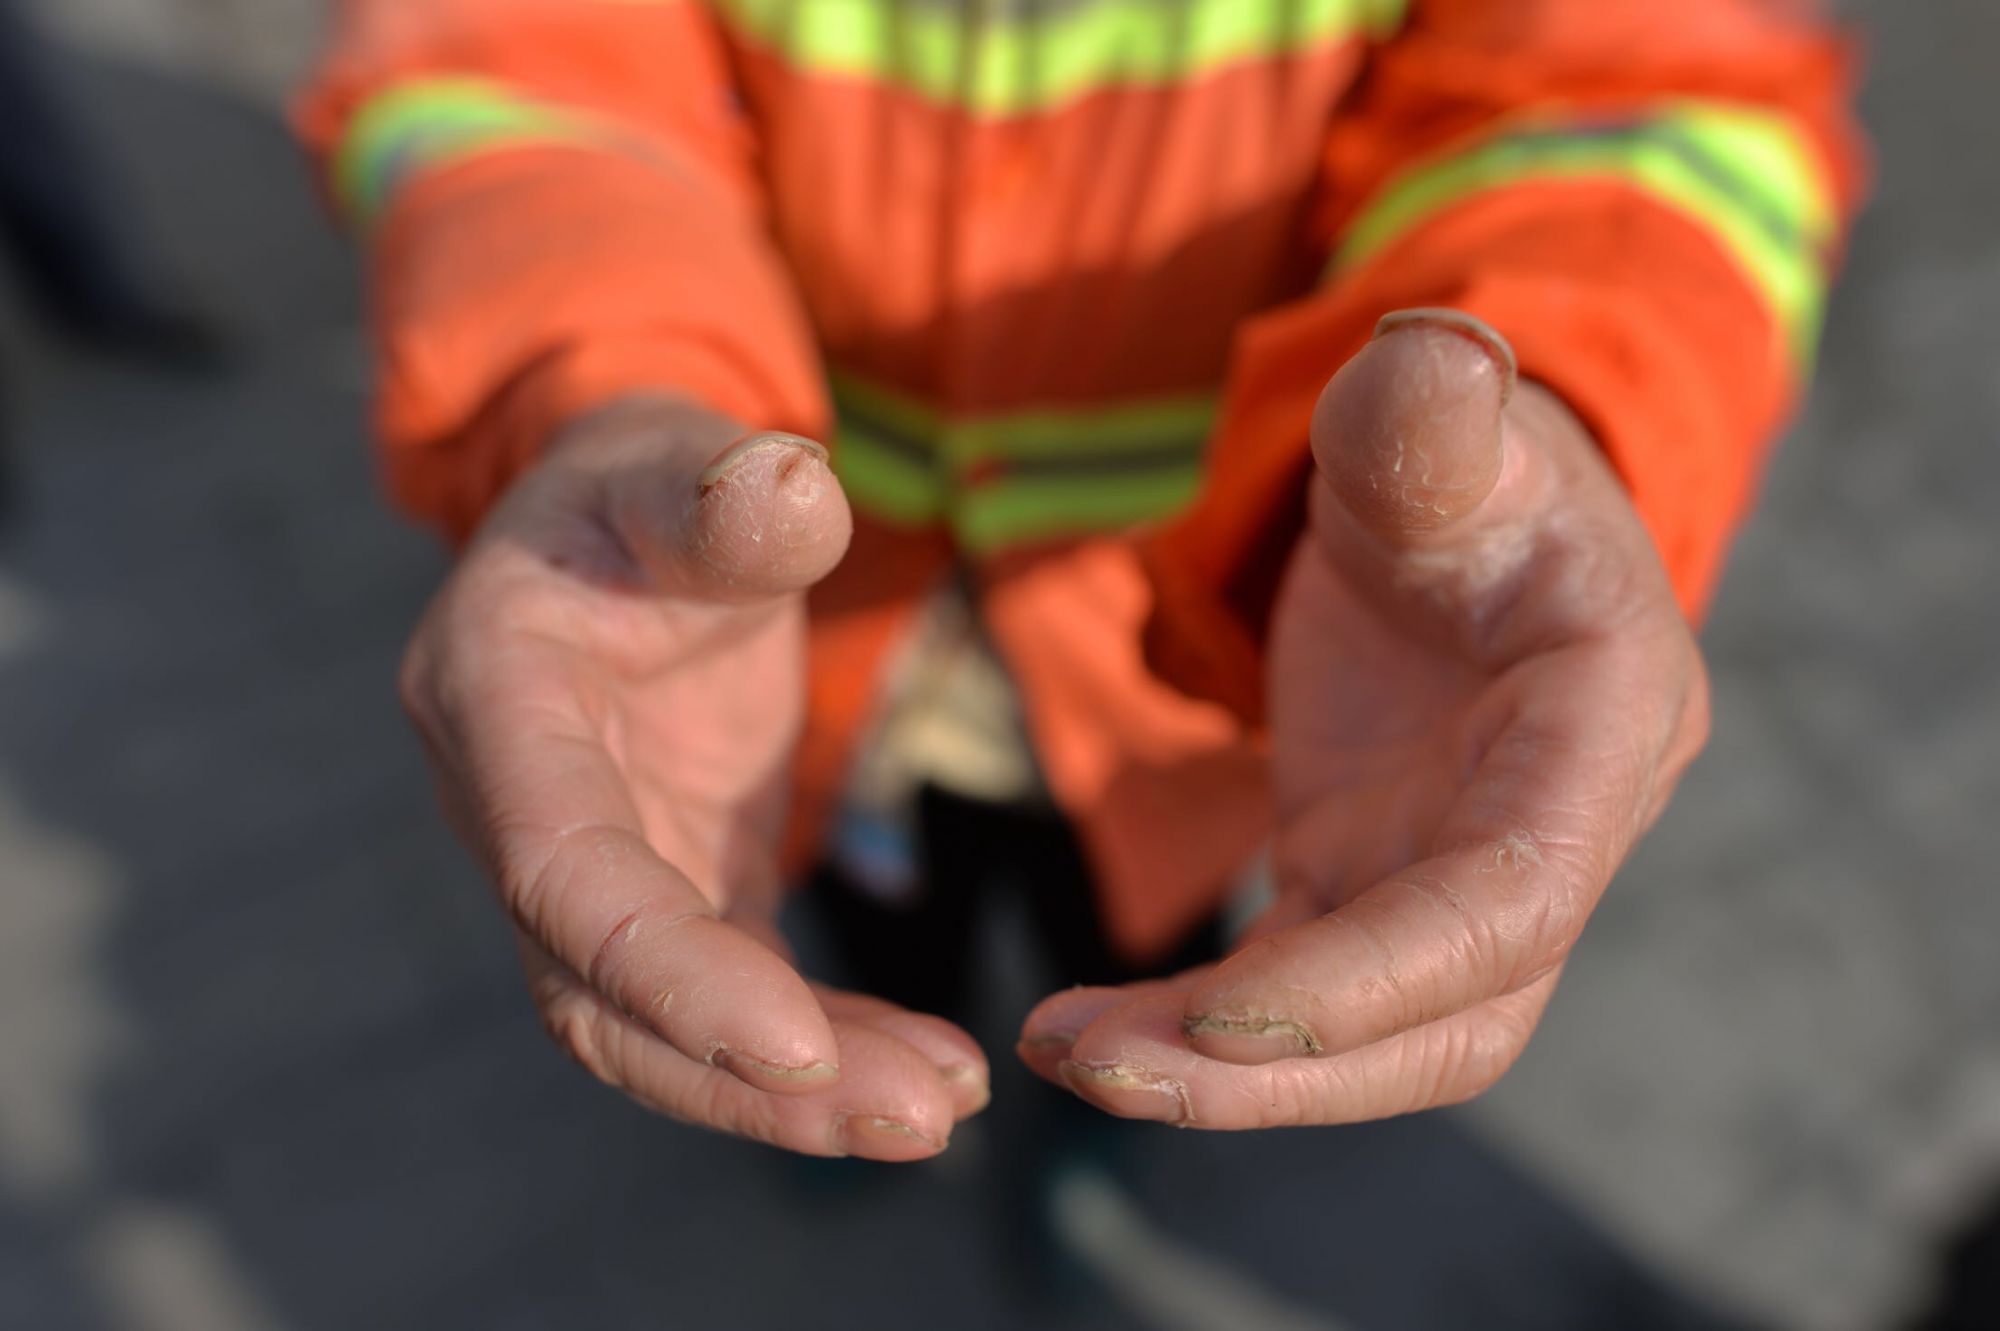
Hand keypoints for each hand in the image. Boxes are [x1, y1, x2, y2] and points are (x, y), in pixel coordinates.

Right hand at [401, 398, 986, 1158]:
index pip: (564, 876)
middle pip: (604, 996)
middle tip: (912, 1117)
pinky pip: (731, 996)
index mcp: (498, 702)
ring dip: (792, 1091)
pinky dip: (822, 1044)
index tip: (801, 1050)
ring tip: (938, 1109)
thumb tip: (794, 492)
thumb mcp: (676, 457)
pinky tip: (923, 1068)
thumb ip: (721, 490)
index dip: (670, 974)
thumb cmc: (646, 479)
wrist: (633, 518)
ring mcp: (594, 865)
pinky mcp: (670, 885)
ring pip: (661, 1028)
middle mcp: (517, 812)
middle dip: (744, 1077)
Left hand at [1019, 311, 1709, 1125]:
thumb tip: (1428, 361)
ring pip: (1375, 1036)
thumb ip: (1433, 414)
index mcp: (1602, 726)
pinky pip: (1299, 989)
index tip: (1217, 1014)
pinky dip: (1202, 1026)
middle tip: (1102, 1067)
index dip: (1375, 979)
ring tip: (1069, 1052)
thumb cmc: (1459, 457)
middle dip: (1284, 1068)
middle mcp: (1553, 834)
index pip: (1510, 901)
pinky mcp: (1372, 884)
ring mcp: (1459, 877)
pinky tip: (1093, 1028)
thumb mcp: (1443, 422)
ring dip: (1229, 1071)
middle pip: (1451, 1015)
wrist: (1444, 508)